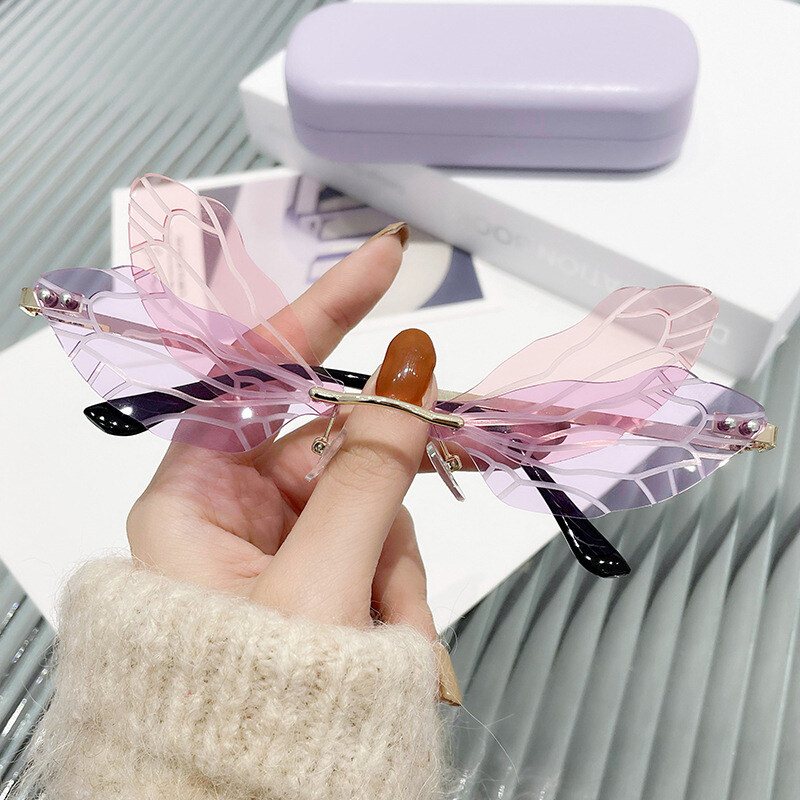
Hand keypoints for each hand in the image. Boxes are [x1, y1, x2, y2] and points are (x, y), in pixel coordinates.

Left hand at [126, 226, 460, 702]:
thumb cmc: (249, 710)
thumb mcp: (322, 582)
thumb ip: (372, 471)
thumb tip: (408, 374)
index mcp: (196, 500)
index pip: (258, 372)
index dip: (322, 311)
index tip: (382, 261)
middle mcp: (234, 513)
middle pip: (337, 450)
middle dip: (385, 498)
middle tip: (394, 549)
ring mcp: (280, 543)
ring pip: (372, 504)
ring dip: (396, 562)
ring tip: (387, 630)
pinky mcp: (318, 574)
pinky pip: (379, 547)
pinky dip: (397, 589)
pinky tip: (391, 637)